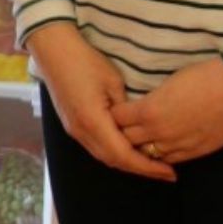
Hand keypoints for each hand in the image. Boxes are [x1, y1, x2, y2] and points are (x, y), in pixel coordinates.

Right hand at [26, 24, 174, 181]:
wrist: (53, 51)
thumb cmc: (85, 61)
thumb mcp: (113, 82)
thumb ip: (127, 110)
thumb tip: (138, 127)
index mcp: (93, 122)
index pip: (124, 155)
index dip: (147, 166)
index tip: (169, 172)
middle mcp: (82, 133)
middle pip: (114, 161)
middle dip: (141, 169)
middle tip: (165, 172)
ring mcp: (75, 131)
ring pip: (104, 156)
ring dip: (127, 163)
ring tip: (151, 164)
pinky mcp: (73, 126)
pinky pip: (97, 148)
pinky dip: (116, 154)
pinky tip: (129, 150)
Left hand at [111, 58, 222, 165]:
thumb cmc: (204, 77)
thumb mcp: (167, 84)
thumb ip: (150, 102)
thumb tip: (140, 109)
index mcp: (149, 110)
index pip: (117, 119)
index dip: (115, 114)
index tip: (117, 110)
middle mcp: (159, 132)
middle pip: (127, 140)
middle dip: (122, 133)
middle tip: (124, 127)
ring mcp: (178, 145)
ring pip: (147, 155)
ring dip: (142, 147)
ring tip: (142, 138)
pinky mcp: (195, 152)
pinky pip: (169, 160)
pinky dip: (162, 155)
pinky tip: (162, 146)